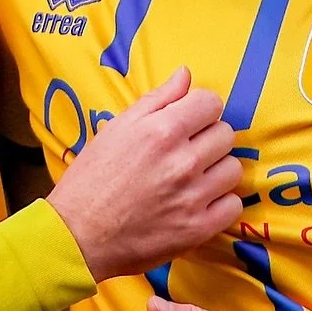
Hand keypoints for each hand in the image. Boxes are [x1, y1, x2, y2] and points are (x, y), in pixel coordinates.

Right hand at [47, 69, 242, 282]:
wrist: (78, 235)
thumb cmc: (92, 178)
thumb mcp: (117, 128)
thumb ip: (157, 99)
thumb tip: (186, 75)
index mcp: (161, 130)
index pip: (211, 103)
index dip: (200, 110)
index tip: (189, 122)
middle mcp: (183, 161)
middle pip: (226, 134)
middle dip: (208, 138)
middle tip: (187, 152)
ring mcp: (193, 196)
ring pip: (233, 169)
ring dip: (216, 171)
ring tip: (192, 178)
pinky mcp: (198, 229)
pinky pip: (233, 206)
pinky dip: (219, 203)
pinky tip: (198, 203)